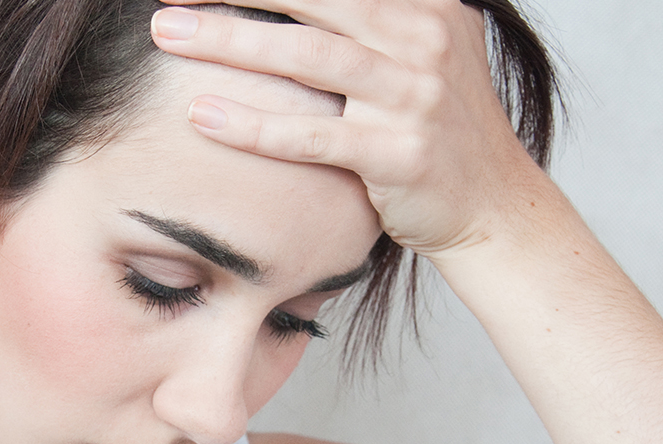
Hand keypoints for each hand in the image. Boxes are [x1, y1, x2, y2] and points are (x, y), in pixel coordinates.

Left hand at [150, 0, 550, 257]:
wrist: (494, 206)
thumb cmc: (439, 130)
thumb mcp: (425, 50)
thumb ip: (375, 15)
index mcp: (424, 5)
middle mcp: (422, 39)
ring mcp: (414, 96)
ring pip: (306, 56)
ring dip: (229, 40)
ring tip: (168, 35)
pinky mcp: (400, 154)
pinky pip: (314, 135)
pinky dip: (255, 125)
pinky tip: (203, 114)